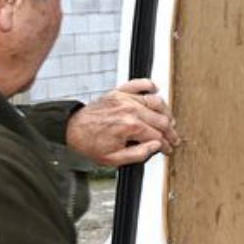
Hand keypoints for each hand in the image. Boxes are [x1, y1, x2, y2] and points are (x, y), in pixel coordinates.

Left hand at [66, 79, 180, 165]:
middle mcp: (130, 109)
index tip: (167, 149)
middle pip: (161, 119)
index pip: (158, 135)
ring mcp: (125, 98)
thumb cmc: (89, 145)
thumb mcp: (113, 159)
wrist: (71, 131)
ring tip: (168, 120)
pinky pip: (139, 83)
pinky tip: (155, 90)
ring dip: (165, 112)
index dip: (166, 144)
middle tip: (172, 138)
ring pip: (156, 101)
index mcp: (130, 126)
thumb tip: (156, 146)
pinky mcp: (118, 92)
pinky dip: (149, 85)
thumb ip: (139, 154)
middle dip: (170, 131)